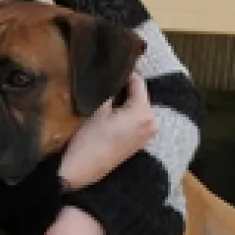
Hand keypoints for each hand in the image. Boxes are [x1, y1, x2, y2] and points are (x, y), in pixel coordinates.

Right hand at [59, 71, 156, 189]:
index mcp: (144, 113)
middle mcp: (153, 123)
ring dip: (122, 99)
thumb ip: (108, 90)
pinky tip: (108, 111)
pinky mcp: (139, 141)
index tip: (109, 64)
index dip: (123, 71)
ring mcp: (148, 134)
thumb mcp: (96, 109)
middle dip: (123, 86)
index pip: (138, 81)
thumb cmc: (88, 139)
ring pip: (136, 106)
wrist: (82, 170)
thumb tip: (111, 74)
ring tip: (103, 94)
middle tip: (103, 79)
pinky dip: (125, 112)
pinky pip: (135, 118)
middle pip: (139, 94)